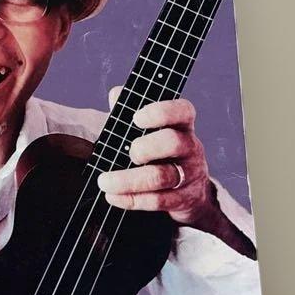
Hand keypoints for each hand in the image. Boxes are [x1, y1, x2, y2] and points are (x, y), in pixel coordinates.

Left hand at [96, 94, 215, 229]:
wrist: (190, 191)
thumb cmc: (161, 150)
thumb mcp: (150, 129)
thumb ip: (131, 109)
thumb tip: (116, 94)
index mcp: (181, 124)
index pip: (183, 110)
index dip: (161, 112)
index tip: (137, 118)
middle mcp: (190, 147)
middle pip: (173, 142)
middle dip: (146, 147)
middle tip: (130, 152)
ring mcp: (189, 175)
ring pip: (163, 177)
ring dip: (129, 180)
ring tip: (104, 181)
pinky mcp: (183, 199)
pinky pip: (158, 201)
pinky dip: (131, 199)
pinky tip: (112, 196)